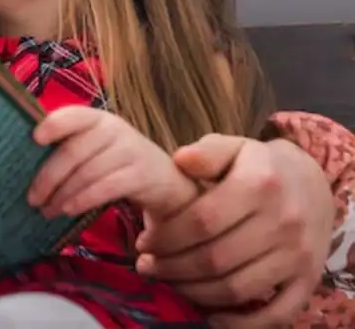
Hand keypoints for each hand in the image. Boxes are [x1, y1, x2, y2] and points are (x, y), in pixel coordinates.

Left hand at [29, 106, 197, 219]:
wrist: (166, 179)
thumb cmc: (117, 162)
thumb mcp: (96, 147)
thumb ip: (70, 147)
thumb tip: (25, 164)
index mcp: (97, 118)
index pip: (74, 115)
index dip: (54, 125)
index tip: (34, 139)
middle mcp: (114, 129)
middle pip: (73, 152)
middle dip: (48, 177)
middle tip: (32, 198)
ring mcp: (130, 150)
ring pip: (87, 173)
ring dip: (62, 194)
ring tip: (47, 210)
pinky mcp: (141, 174)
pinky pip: (106, 187)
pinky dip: (83, 199)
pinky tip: (68, 210)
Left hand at [135, 134, 333, 327]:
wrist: (313, 184)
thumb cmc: (259, 166)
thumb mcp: (233, 147)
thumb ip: (206, 152)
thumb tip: (180, 160)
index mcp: (259, 184)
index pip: (202, 221)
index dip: (166, 237)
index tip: (143, 242)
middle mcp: (282, 222)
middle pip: (216, 259)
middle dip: (172, 268)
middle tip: (147, 267)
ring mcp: (297, 255)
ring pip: (238, 288)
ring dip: (195, 293)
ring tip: (169, 283)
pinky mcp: (308, 280)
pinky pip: (277, 314)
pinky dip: (242, 323)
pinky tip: (211, 317)